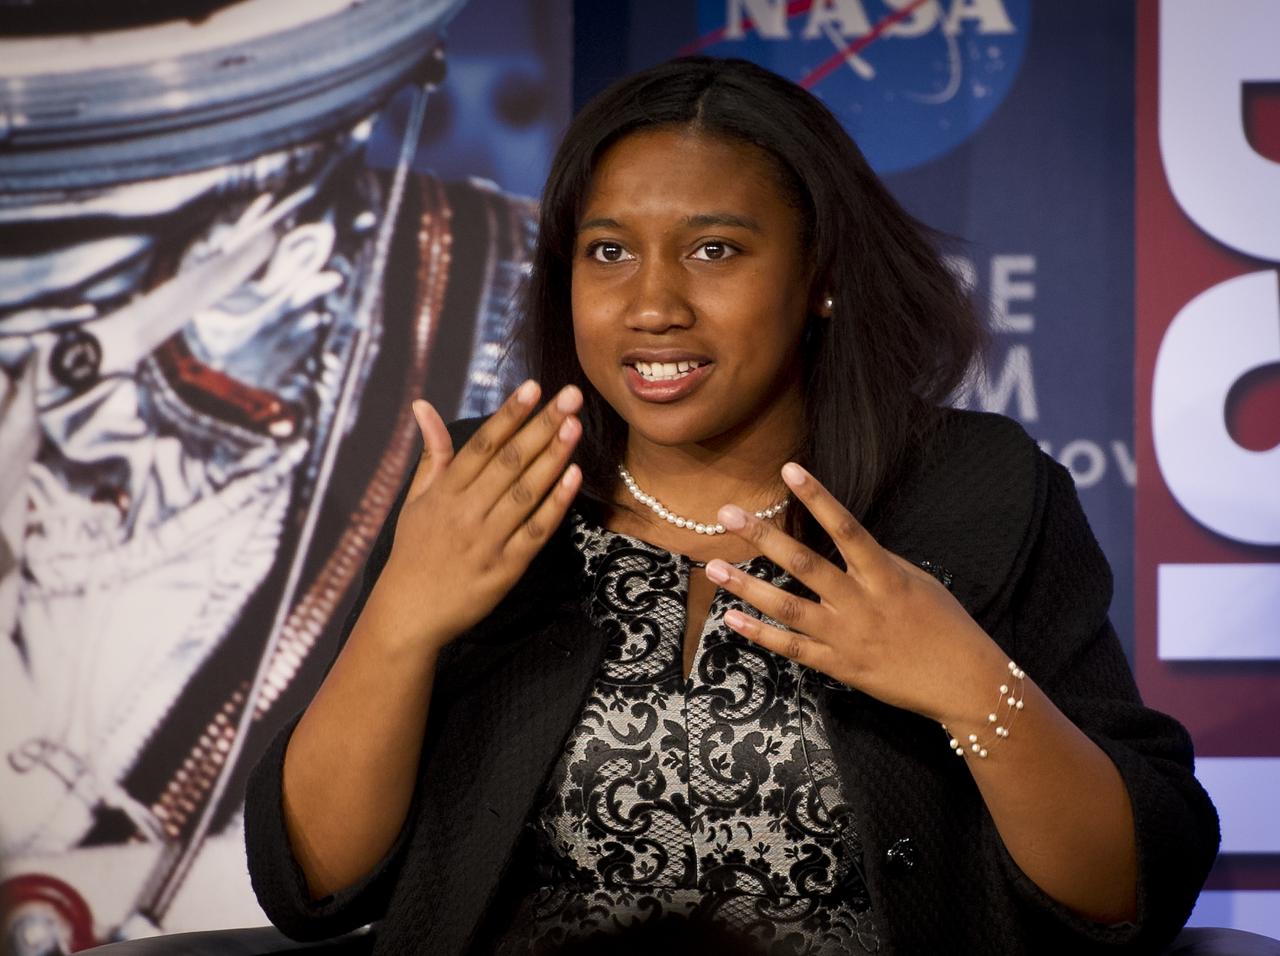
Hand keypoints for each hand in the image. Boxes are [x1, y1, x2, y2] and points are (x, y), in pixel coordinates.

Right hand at [374, 380, 582, 651]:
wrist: (409, 614)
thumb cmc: (414, 552)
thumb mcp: (415, 501)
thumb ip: (432, 454)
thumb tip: (424, 407)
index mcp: (444, 492)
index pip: (482, 445)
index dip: (509, 414)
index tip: (533, 387)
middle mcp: (465, 512)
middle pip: (509, 461)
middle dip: (542, 425)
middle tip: (571, 395)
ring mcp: (487, 540)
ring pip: (526, 492)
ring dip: (553, 457)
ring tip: (575, 426)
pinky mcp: (506, 568)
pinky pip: (536, 531)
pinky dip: (556, 504)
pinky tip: (574, 476)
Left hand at [704, 463, 1004, 724]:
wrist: (964, 682)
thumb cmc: (945, 625)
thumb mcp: (917, 582)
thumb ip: (877, 563)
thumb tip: (845, 544)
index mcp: (885, 575)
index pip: (846, 527)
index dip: (817, 497)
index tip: (789, 469)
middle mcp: (861, 602)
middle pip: (804, 564)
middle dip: (763, 537)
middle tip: (727, 514)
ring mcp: (847, 636)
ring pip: (788, 608)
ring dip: (746, 586)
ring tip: (711, 567)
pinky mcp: (839, 667)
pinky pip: (793, 649)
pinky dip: (760, 634)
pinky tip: (732, 619)